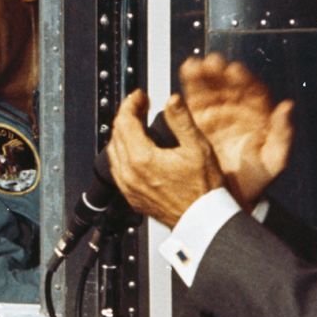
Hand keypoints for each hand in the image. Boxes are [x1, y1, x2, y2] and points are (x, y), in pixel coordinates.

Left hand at [106, 90, 225, 226]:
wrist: (203, 221)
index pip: (125, 121)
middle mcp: (129, 174)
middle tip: (141, 105)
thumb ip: (181, 120)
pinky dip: (122, 153)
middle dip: (127, 115)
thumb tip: (172, 100)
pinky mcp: (131, 197)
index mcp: (142, 158)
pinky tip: (135, 149)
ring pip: (113, 151)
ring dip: (122, 134)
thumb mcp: (197, 148)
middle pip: (116, 134)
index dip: (131, 103)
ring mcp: (128, 187)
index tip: (140, 96)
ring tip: (137, 123)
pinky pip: (117, 169)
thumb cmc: (204, 190)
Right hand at [179, 53, 293, 206]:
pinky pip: (193, 99)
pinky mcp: (199, 120)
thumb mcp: (274, 160)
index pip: (252, 91)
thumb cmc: (258, 179)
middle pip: (229, 85)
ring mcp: (217, 113)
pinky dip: (189, 85)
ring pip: (210, 88)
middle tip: (211, 63)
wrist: (232, 197)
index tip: (235, 70)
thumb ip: (282, 134)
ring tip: (193, 65)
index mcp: (258, 115)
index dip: (244, 79)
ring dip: (202, 74)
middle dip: (220, 72)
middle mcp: (237, 109)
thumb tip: (287, 106)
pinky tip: (185, 72)